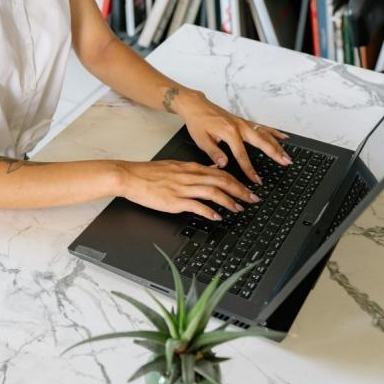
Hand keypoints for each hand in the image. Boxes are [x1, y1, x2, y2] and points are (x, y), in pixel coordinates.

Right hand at [116, 160, 260, 220]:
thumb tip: (211, 171)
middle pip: (222, 181)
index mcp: (190, 168)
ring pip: (213, 192)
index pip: (220, 172)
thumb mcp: (175, 166)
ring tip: (239, 208)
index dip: (237, 181)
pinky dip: (209, 211)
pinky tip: (217, 217)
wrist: (130, 176)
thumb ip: (194, 170)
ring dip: (229, 201)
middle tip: (252, 198)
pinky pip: (196, 205)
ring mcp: (182, 188)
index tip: (248, 188)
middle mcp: (189, 176)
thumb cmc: (149, 174)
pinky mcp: (174, 200)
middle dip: (240, 190)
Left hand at [172, 90, 291, 184]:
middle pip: (262, 141)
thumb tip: (224, 164)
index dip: (249, 169)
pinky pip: (262, 127)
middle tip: (286, 162)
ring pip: (265, 134)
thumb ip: (214, 152)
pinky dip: (274, 132)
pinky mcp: (243, 121)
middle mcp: (239, 126)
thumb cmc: (197, 121)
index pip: (241, 155)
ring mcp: (243, 123)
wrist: (196, 105)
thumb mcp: (201, 140)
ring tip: (287, 154)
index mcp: (229, 132)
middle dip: (275, 153)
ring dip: (278, 144)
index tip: (256, 179)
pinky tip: (283, 137)